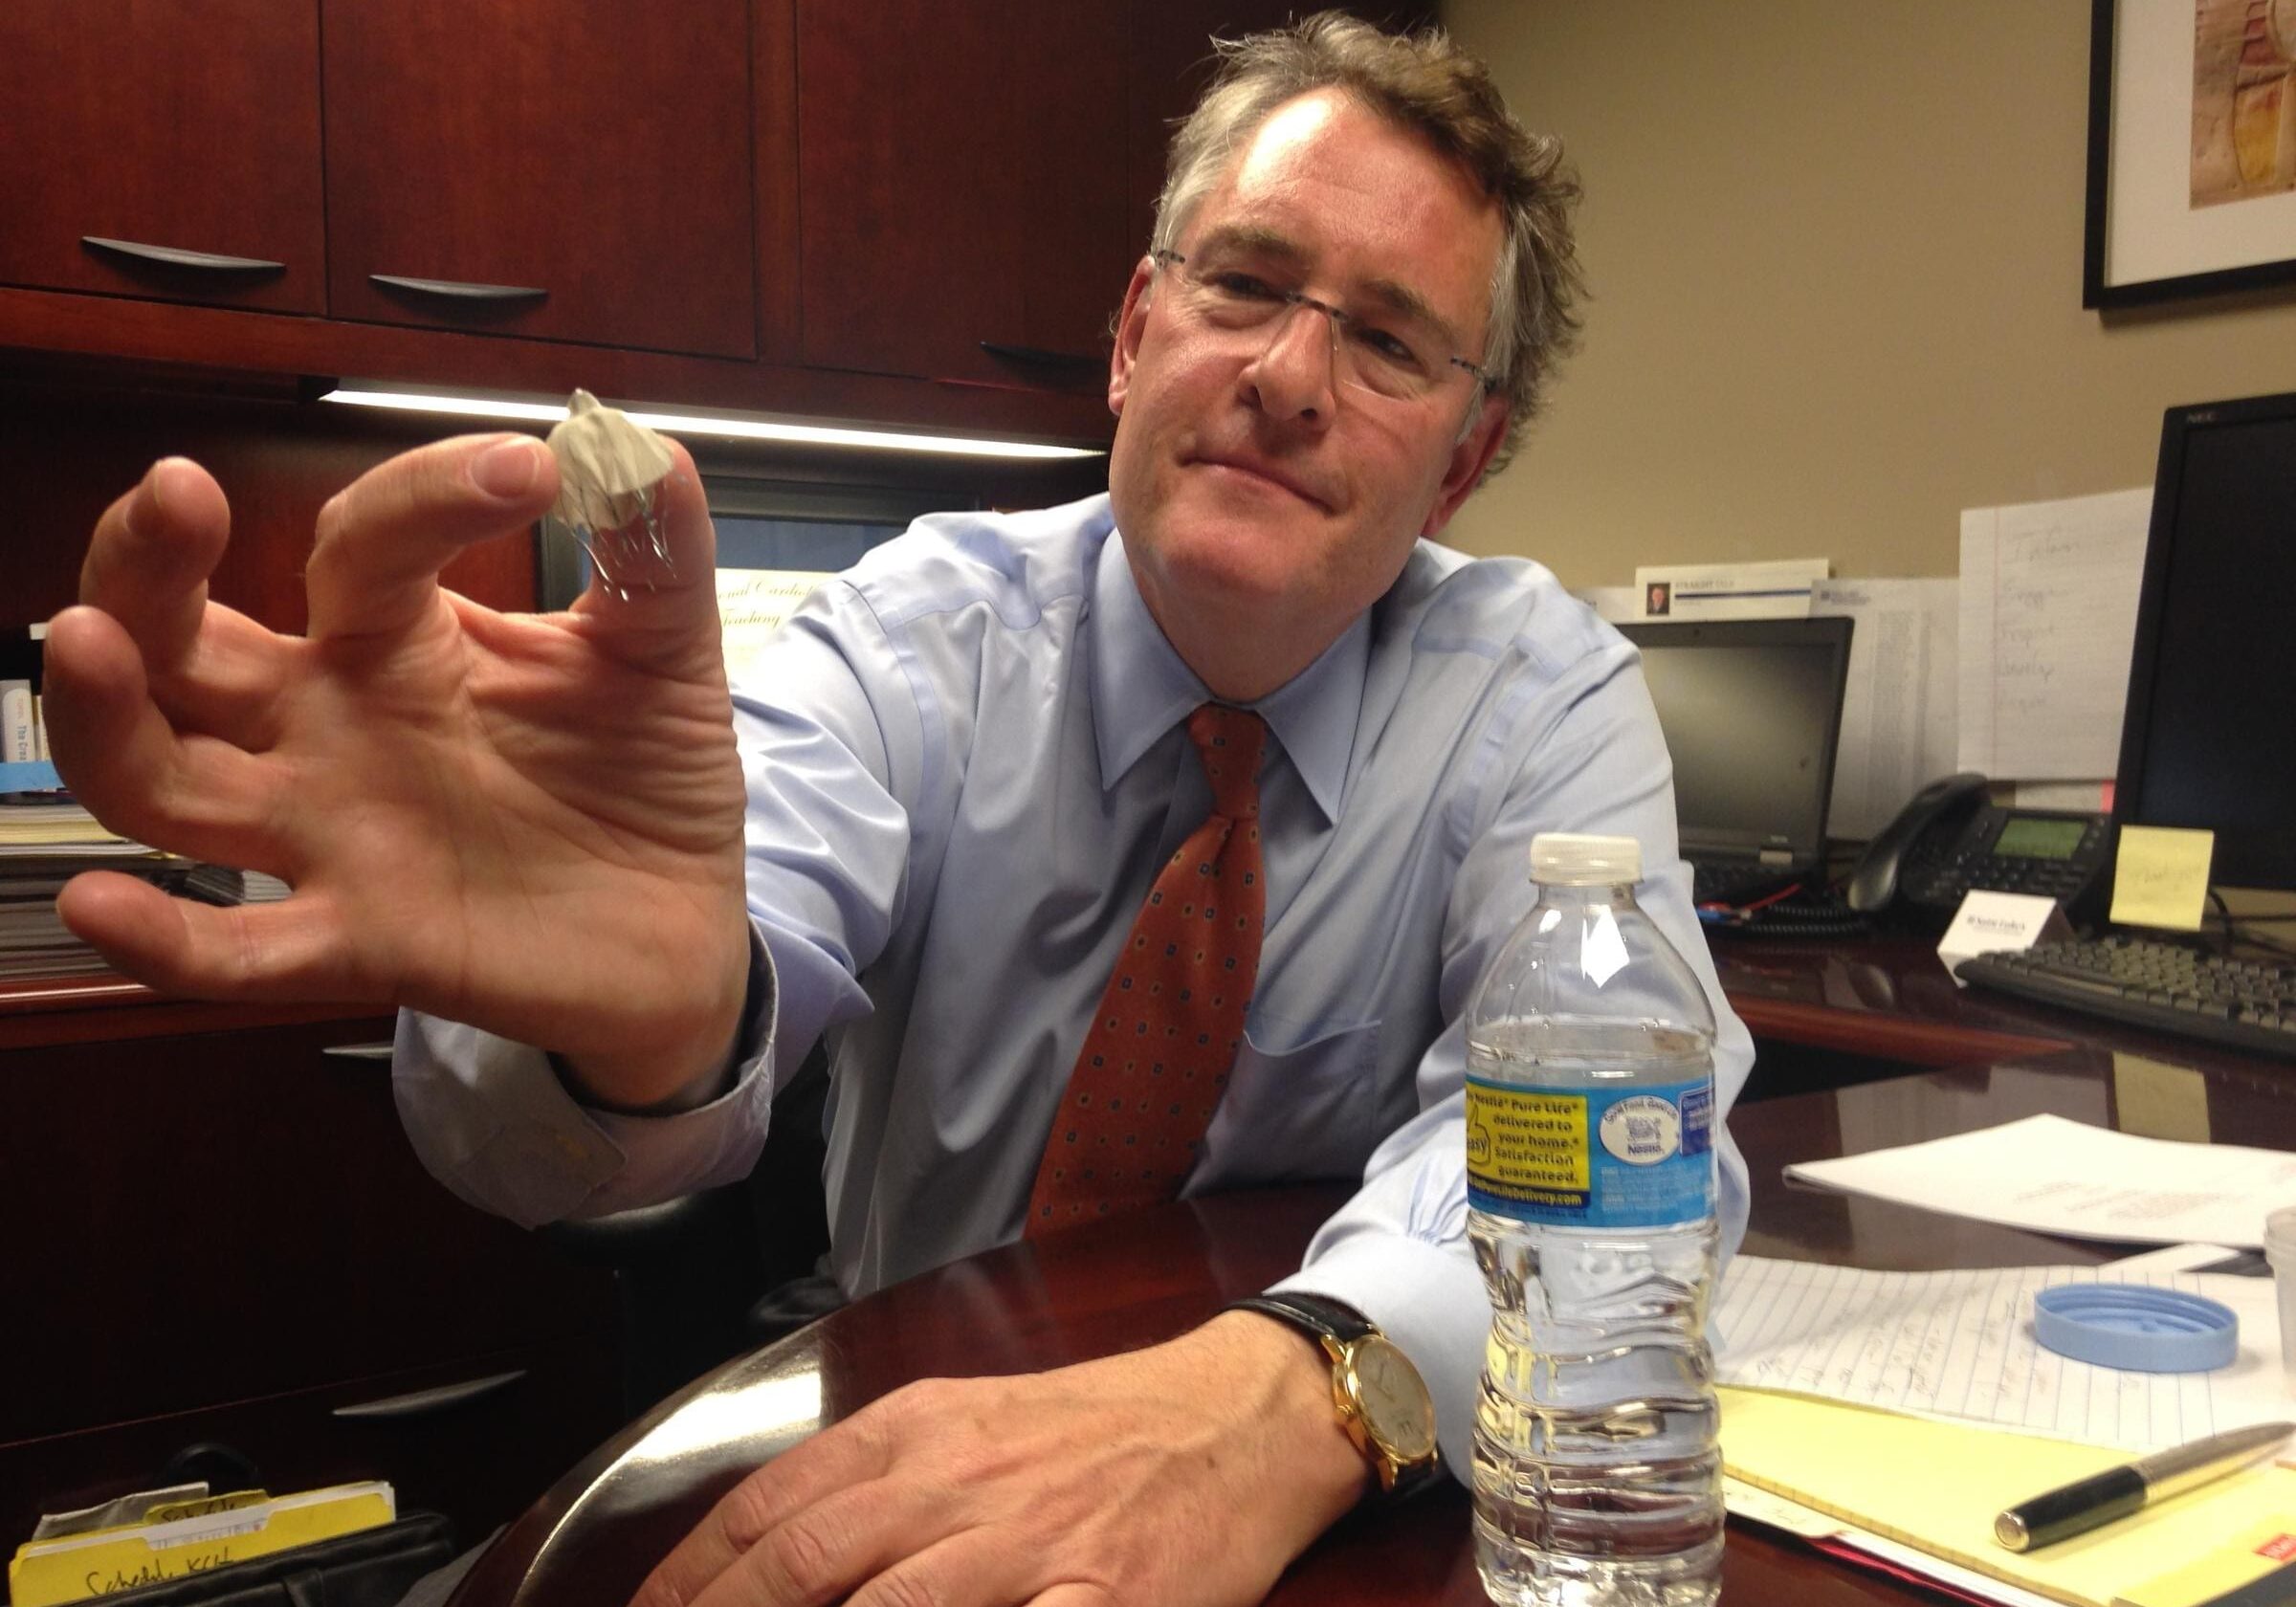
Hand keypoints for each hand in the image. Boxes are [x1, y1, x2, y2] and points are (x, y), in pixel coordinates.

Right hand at [43, 435, 751, 1104]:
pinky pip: (236, 950)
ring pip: (162, 777)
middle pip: (183, 641)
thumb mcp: (661, 651)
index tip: (531, 471)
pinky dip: (165, 938)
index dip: (427, 494)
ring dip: (109, 716)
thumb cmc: (642, 776)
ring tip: (88, 641)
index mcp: (399, 640)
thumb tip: (640, 446)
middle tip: (173, 491)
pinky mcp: (363, 943)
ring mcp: (331, 835)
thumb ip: (652, 549)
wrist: (686, 926)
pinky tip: (105, 906)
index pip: (363, 543)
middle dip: (149, 564)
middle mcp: (331, 728)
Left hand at [633, 1312, 1366, 1606]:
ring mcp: (1029, 1546)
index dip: (691, 1578)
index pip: (770, 1507)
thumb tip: (769, 1557)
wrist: (1238, 1414)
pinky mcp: (1101, 1601)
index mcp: (917, 1431)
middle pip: (805, 1567)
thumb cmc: (1096, 1427)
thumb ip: (874, 1478)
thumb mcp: (968, 1420)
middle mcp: (958, 1482)